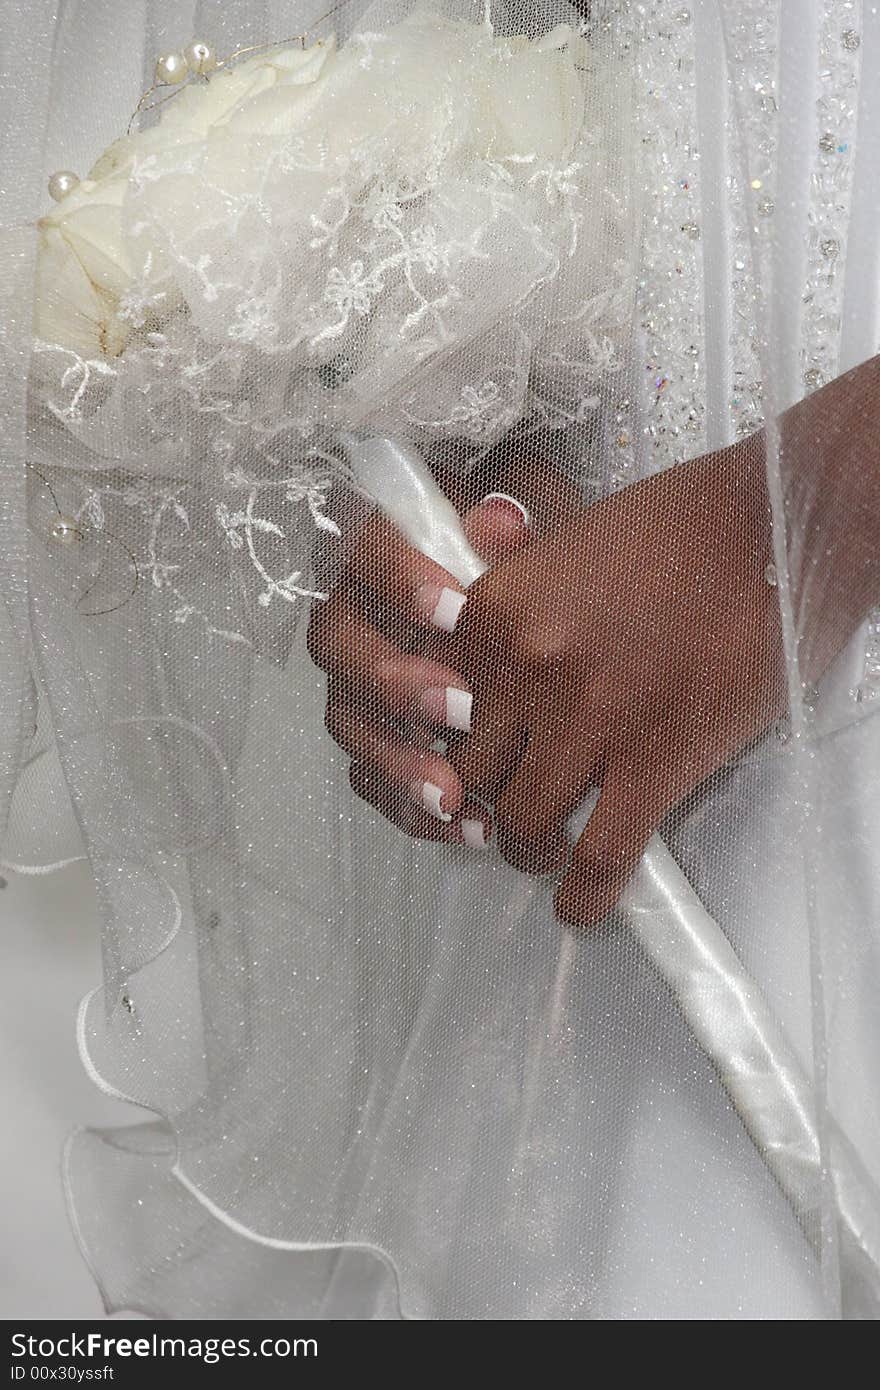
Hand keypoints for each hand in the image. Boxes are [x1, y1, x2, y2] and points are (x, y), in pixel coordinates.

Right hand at [308, 454, 580, 843]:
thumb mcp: (536, 514)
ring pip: (349, 721)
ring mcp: (356, 677)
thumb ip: (518, 514)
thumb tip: (502, 522)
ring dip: (396, 760)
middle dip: (395, 683)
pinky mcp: (373, 733)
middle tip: (460, 710)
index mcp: (378, 542)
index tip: (455, 610)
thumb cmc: (528, 547)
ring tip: (452, 792)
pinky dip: (409, 805)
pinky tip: (462, 823)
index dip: (398, 581)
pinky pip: (371, 775)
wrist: (541, 598)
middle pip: (337, 645)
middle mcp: (352, 609)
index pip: (363, 547)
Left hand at [450, 442, 786, 925]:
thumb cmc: (684, 527)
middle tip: (500, 811)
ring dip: (529, 849)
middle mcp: (527, 666)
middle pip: (469, 772)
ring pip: (524, 823)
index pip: (430, 706)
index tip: (456, 764)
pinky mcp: (655, 760)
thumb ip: (508, 601)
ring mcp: (589, 717)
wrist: (775, 523)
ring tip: (544, 851)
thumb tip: (475, 656)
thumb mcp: (564, 544)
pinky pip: (599, 855)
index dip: (441, 746)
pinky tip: (579, 906)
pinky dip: (584, 895)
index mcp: (497, 609)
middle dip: (480, 803)